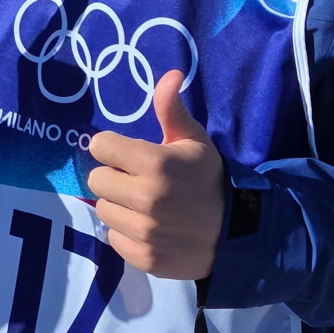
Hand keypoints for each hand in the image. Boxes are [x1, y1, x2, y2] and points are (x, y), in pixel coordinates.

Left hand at [86, 70, 225, 280]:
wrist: (236, 232)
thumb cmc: (208, 178)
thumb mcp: (193, 140)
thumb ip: (171, 109)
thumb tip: (170, 74)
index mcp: (154, 163)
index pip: (100, 146)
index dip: (113, 148)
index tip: (127, 155)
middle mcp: (145, 198)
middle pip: (96, 180)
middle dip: (114, 178)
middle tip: (138, 181)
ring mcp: (144, 231)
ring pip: (103, 210)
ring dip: (119, 206)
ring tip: (144, 205)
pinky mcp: (144, 258)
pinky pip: (114, 237)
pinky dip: (127, 233)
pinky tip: (149, 228)